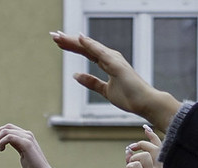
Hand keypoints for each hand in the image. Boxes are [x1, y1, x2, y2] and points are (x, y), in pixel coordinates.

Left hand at [0, 123, 68, 167]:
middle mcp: (26, 134)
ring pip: (5, 132)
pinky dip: (1, 142)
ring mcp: (27, 138)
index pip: (8, 128)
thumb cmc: (33, 167)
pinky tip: (0, 150)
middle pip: (5, 128)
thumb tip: (6, 144)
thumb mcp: (22, 154)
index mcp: (25, 135)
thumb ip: (17, 146)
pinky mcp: (26, 143)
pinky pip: (9, 137)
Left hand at [52, 31, 182, 131]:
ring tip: (59, 36)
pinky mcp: (117, 65)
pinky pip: (100, 53)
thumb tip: (76, 75)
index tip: (58, 42)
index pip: (86, 51)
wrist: (144, 103)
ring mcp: (113, 59)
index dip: (72, 46)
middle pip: (85, 46)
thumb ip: (92, 82)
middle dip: (69, 41)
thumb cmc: (129, 96)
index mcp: (107, 62)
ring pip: (90, 47)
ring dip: (74, 41)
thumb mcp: (105, 91)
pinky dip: (90, 45)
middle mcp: (110, 57)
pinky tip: (79, 39)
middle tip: (53, 35)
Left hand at [123, 128, 164, 167]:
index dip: (152, 137)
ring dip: (133, 160)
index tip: (145, 128)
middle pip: (153, 149)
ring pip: (143, 156)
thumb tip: (128, 151)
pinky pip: (134, 165)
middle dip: (140, 145)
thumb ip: (136, 165)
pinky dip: (129, 167)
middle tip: (129, 149)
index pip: (160, 148)